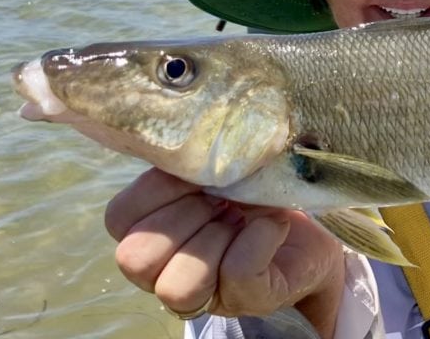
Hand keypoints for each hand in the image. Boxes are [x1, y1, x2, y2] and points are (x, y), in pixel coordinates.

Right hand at [104, 168, 345, 337]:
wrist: (311, 230)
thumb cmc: (254, 193)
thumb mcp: (218, 169)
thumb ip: (193, 158)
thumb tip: (191, 128)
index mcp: (150, 232)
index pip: (119, 218)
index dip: (155, 189)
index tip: (195, 172)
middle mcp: (167, 272)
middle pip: (137, 257)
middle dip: (184, 215)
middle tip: (220, 198)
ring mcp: (207, 295)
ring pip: (177, 284)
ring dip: (214, 238)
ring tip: (242, 216)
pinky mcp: (249, 300)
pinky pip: (237, 271)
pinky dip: (259, 238)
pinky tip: (274, 223)